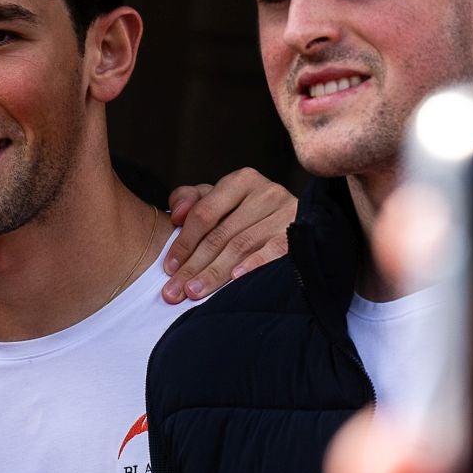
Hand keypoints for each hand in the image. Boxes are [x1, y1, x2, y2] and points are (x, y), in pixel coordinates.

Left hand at [160, 168, 295, 301]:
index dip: (184, 242)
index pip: (204, 214)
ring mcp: (286, 212)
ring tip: (195, 292)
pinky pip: (274, 250)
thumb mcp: (219, 200)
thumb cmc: (250, 215)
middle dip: (194, 265)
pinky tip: (237, 279)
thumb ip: (192, 200)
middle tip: (175, 291)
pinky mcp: (300, 232)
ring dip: (215, 272)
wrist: (303, 223)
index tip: (169, 268)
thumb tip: (177, 215)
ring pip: (242, 245)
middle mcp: (265, 192)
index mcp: (242, 181)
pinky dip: (254, 264)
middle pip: (221, 234)